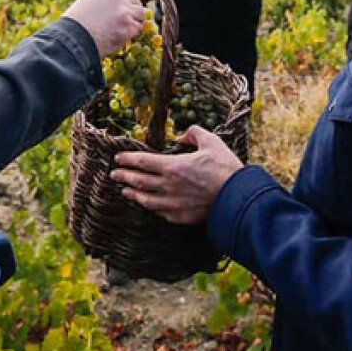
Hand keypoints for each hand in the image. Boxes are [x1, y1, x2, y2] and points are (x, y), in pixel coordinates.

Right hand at [62, 0, 144, 57]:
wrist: (73, 39)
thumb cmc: (74, 26)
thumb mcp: (87, 3)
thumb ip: (104, 1)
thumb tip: (118, 7)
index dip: (129, 0)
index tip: (127, 9)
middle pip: (135, 0)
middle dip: (133, 11)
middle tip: (125, 23)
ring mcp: (124, 9)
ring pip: (140, 14)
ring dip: (134, 23)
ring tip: (120, 31)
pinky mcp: (128, 24)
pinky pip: (137, 29)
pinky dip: (131, 35)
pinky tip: (118, 38)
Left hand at [111, 126, 242, 224]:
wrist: (237, 198)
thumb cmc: (225, 169)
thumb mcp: (212, 141)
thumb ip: (194, 133)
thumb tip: (182, 135)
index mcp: (173, 166)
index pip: (142, 161)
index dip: (128, 159)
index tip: (118, 158)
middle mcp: (168, 186)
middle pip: (138, 180)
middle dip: (123, 176)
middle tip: (114, 174)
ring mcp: (172, 204)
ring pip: (145, 199)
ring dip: (132, 194)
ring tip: (124, 190)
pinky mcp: (180, 217)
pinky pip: (159, 212)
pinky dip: (149, 207)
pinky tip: (147, 204)